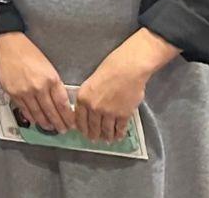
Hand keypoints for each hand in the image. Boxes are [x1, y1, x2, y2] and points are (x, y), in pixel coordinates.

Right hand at [0, 32, 72, 132]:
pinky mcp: (14, 94)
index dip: (68, 116)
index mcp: (51, 78)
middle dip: (59, 123)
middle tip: (63, 129)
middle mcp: (39, 87)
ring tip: (51, 127)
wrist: (6, 45)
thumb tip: (59, 100)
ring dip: (46, 123)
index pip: (63, 104)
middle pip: (52, 112)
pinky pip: (25, 110)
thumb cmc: (26, 51)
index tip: (72, 122)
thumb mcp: (47, 65)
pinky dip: (32, 117)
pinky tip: (36, 120)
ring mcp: (25, 92)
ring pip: (38, 114)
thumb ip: (53, 83)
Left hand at [74, 28, 178, 142]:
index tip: (83, 133)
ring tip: (107, 140)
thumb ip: (89, 97)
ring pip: (106, 130)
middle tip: (94, 139)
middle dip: (93, 135)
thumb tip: (89, 109)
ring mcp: (109, 113)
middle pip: (92, 127)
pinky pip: (120, 128)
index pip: (79, 119)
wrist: (128, 68)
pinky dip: (119, 134)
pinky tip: (118, 136)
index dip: (82, 128)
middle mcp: (94, 108)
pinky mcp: (123, 115)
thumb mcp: (91, 82)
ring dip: (106, 136)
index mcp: (83, 98)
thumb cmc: (110, 68)